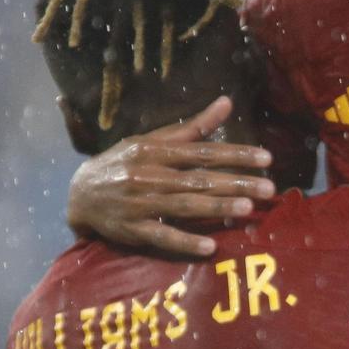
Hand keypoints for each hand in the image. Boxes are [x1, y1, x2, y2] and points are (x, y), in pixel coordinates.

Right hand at [67, 96, 276, 257]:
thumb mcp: (152, 140)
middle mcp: (150, 174)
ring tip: (247, 209)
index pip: (204, 151)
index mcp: (156, 150)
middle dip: (235, 182)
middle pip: (199, 178)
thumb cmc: (123, 164)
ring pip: (185, 205)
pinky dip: (185, 240)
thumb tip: (227, 102)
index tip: (266, 158)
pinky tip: (210, 246)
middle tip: (269, 187)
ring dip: (217, 207)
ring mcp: (141, 203)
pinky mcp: (133, 229)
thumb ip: (193, 128)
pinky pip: (162, 235)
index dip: (235, 154)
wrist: (80, 194)